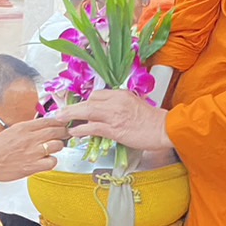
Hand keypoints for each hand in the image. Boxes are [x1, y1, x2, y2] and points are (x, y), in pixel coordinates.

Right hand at [0, 116, 69, 182]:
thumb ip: (28, 128)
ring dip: (58, 146)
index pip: (48, 120)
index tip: (62, 124)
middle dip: (63, 132)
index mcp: (23, 128)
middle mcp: (29, 139)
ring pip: (57, 145)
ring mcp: (32, 153)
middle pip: (56, 131)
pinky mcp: (32, 167)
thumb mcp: (12, 131)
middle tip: (65, 134)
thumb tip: (44, 126)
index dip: (59, 122)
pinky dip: (52, 161)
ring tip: (53, 148)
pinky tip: (46, 160)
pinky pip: (52, 162)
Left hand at [58, 90, 172, 151]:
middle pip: (88, 101)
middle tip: (59, 112)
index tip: (77, 109)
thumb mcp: (134, 105)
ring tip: (60, 120)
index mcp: (121, 94)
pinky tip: (74, 131)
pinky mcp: (115, 129)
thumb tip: (104, 112)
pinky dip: (81, 129)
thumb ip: (118, 106)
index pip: (96, 95)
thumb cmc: (152, 120)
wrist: (165, 128)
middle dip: (72, 108)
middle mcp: (116, 102)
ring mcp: (115, 115)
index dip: (85, 102)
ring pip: (87, 112)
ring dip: (71, 116)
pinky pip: (93, 127)